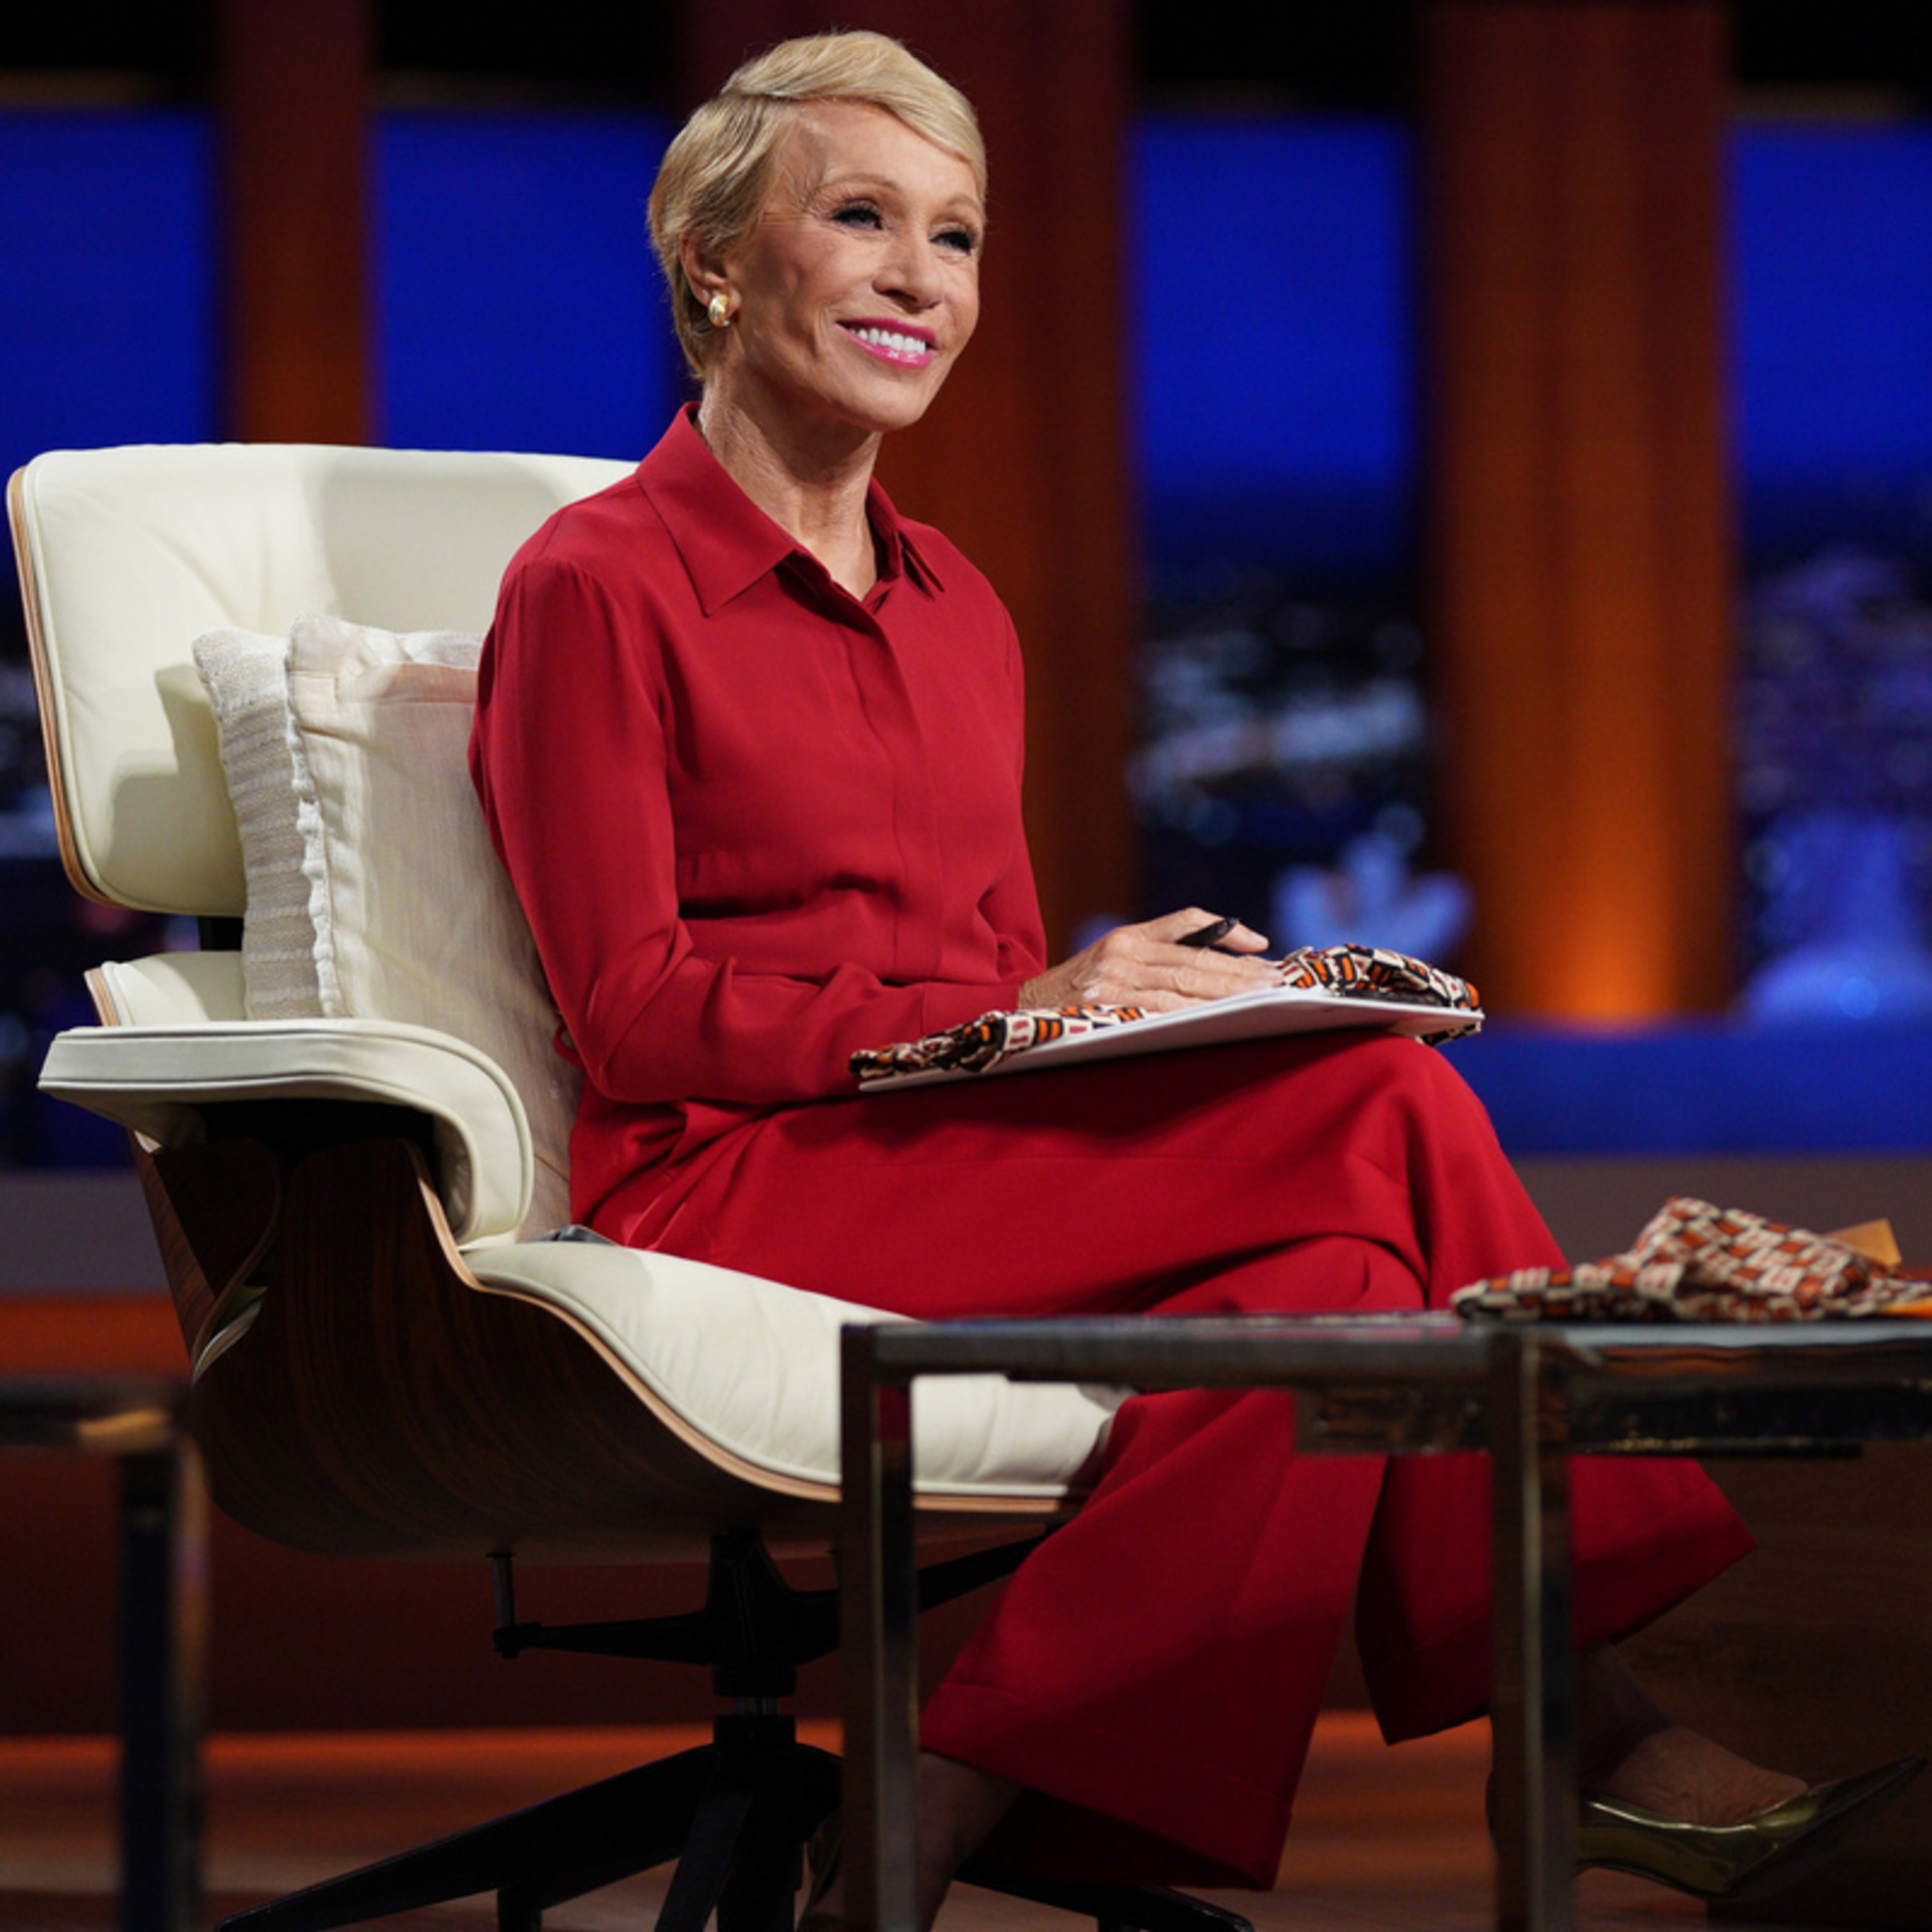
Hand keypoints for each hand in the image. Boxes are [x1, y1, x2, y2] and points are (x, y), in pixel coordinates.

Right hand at [1017, 909, 1275, 1013]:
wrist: (1021, 1013)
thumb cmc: (1077, 993)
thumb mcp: (1112, 961)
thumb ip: (1158, 953)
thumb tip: (1225, 957)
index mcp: (1126, 935)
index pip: (1187, 922)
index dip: (1227, 932)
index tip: (1261, 947)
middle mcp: (1121, 951)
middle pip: (1194, 959)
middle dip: (1240, 972)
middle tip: (1277, 982)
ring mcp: (1112, 980)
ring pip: (1183, 985)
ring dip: (1227, 995)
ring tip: (1261, 1001)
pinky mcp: (1106, 1008)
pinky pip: (1161, 1010)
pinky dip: (1194, 1014)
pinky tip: (1220, 1019)